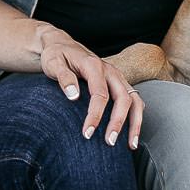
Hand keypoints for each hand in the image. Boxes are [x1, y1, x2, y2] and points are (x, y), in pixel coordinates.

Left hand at [36, 26, 145, 148]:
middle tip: (109, 143)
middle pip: (122, 98)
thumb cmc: (56, 55)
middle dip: (118, 122)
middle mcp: (110, 71)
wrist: (62, 44)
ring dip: (135, 123)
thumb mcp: (53, 63)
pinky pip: (134, 100)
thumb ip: (63, 78)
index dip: (95, 115)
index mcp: (94, 66)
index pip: (100, 94)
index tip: (87, 134)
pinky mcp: (119, 83)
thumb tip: (73, 96)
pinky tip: (132, 134)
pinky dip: (136, 117)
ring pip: (134, 100)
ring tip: (131, 145)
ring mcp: (117, 77)